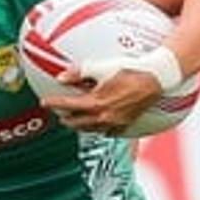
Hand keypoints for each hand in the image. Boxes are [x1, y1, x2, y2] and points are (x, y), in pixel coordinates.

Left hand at [40, 60, 164, 135]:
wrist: (155, 79)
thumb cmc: (129, 70)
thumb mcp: (102, 68)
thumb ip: (78, 73)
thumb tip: (61, 77)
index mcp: (96, 103)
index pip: (68, 106)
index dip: (54, 104)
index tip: (44, 102)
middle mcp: (104, 117)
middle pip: (76, 123)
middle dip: (65, 118)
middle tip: (59, 112)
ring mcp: (115, 123)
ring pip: (90, 129)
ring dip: (80, 125)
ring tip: (74, 119)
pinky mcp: (125, 125)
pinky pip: (107, 132)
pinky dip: (98, 128)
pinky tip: (97, 123)